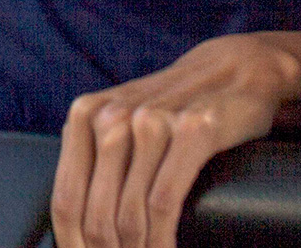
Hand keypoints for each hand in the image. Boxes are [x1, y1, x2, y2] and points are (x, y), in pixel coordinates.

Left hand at [50, 35, 300, 247]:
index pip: (66, 200)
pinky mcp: (194, 130)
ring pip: (130, 216)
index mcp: (86, 115)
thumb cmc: (175, 107)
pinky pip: (165, 203)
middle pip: (96, 216)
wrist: (233, 70)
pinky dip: (163, 239)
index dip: (73, 245)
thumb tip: (72, 223)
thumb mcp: (123, 121)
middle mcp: (113, 116)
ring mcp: (153, 122)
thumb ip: (93, 156)